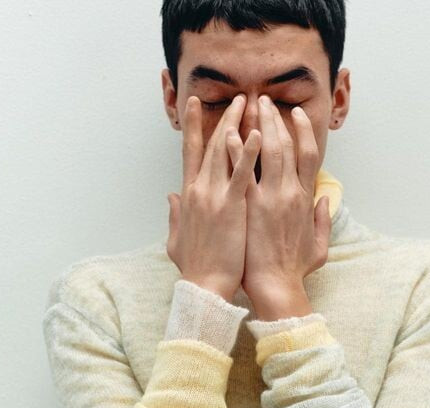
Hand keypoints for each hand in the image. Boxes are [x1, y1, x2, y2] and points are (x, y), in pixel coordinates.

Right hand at [166, 93, 261, 301]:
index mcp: (189, 196)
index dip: (192, 126)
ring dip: (238, 124)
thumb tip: (170, 198)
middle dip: (226, 118)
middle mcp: (200, 190)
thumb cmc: (195, 268)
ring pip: (226, 151)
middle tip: (239, 97)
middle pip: (212, 144)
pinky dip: (249, 152)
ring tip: (251, 103)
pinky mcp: (232, 207)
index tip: (195, 105)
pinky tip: (258, 133)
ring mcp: (215, 196)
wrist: (204, 287)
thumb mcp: (176, 239)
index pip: (190, 153)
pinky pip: (243, 173)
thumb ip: (173, 215)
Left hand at [227, 95, 331, 316]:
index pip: (307, 155)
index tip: (293, 115)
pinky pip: (243, 172)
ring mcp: (270, 199)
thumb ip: (322, 220)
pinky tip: (230, 133)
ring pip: (266, 151)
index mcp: (306, 200)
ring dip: (258, 124)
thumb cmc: (294, 271)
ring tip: (248, 105)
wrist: (277, 288)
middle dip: (275, 119)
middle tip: (264, 100)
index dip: (301, 131)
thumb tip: (324, 200)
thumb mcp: (319, 247)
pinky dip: (238, 150)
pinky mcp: (251, 208)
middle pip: (285, 146)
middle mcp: (290, 194)